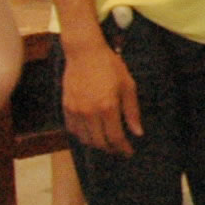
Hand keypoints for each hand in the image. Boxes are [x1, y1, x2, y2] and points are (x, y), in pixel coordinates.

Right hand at [62, 38, 143, 154]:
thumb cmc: (110, 66)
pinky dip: (82, 136)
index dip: (123, 148)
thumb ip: (132, 111)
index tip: (129, 152)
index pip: (115, 137)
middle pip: (100, 142)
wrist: (85, 52)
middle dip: (111, 149)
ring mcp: (76, 110)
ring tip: (106, 142)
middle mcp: (89, 112)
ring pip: (85, 139)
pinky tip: (91, 133)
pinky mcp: (66, 107)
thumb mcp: (128, 85)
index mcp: (108, 107)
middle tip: (119, 149)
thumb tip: (137, 133)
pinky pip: (73, 130)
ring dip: (97, 144)